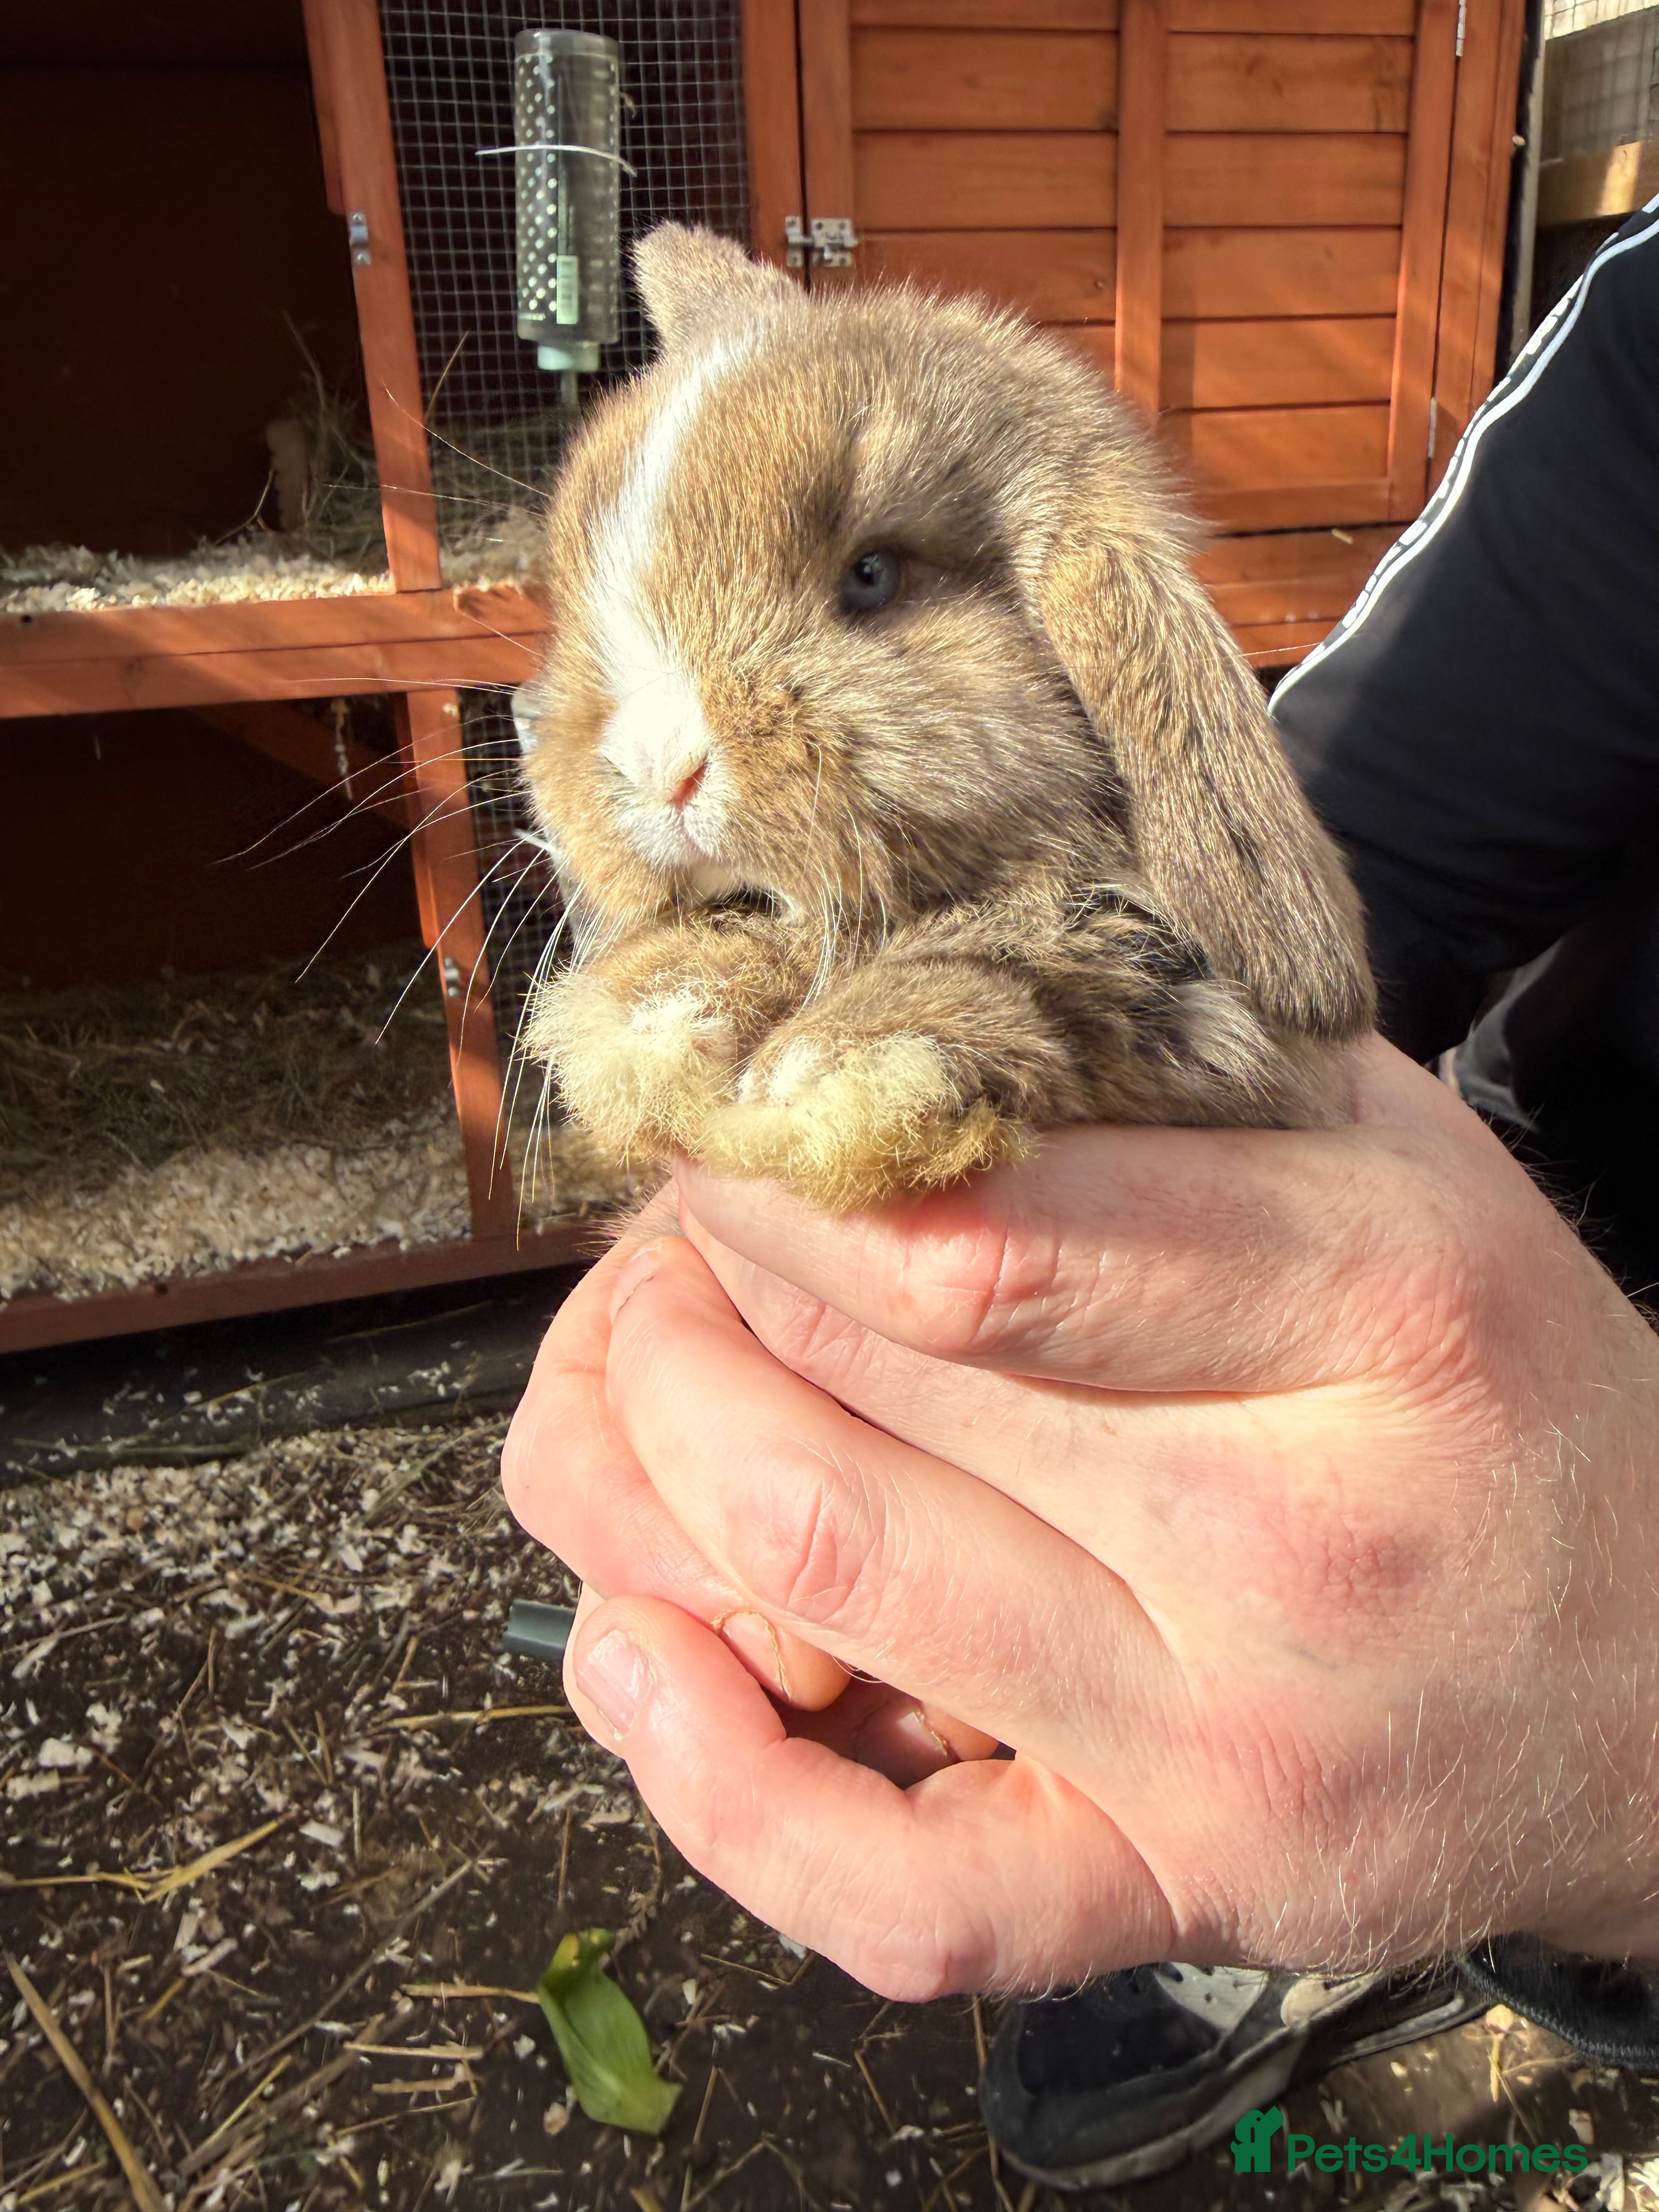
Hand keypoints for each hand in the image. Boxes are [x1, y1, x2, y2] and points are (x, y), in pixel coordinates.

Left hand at [502, 1040, 1658, 1998]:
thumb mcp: (1399, 1163)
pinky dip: (711, 1785)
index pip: (967, 1236)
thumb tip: (897, 995)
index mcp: (1373, 1306)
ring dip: (650, 1464)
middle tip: (675, 1235)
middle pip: (857, 1390)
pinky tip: (643, 1656)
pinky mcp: (1174, 1894)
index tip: (714, 1124)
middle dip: (693, 1288)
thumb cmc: (1496, 1387)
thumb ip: (1173, 1070)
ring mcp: (1224, 1751)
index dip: (772, 1174)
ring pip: (817, 1590)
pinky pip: (892, 1894)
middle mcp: (1294, 1542)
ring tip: (645, 1385)